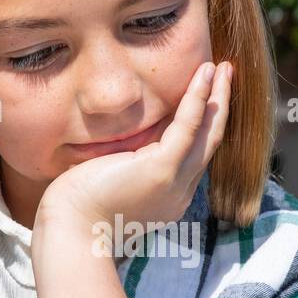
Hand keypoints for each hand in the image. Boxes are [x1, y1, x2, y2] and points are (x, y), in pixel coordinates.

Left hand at [35, 59, 233, 235]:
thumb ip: (129, 163)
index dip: (205, 125)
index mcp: (168, 197)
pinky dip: (199, 98)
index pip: (193, 156)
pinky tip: (205, 75)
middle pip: (209, 144)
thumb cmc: (79, 209)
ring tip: (223, 68)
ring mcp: (175, 182)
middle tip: (226, 76)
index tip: (207, 98)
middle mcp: (179, 193)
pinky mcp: (163, 169)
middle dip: (220, 108)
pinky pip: (189, 126)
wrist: (70, 230)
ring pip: (208, 134)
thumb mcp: (113, 182)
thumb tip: (128, 142)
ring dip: (218, 98)